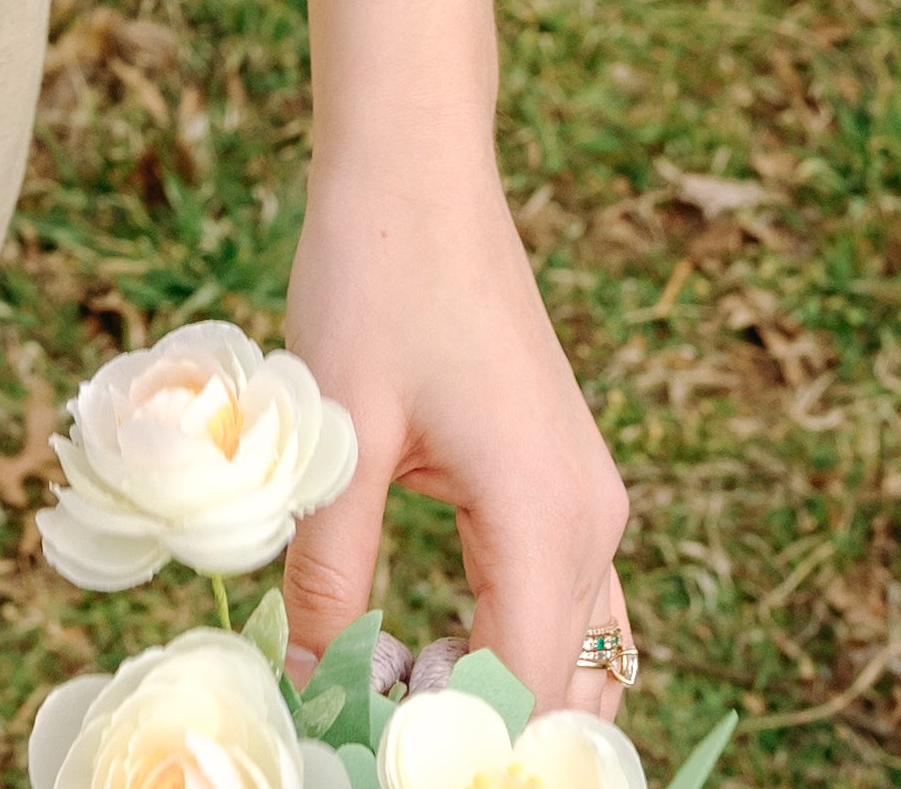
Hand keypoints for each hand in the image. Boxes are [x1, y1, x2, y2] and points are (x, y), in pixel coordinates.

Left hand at [280, 150, 625, 709]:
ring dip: (504, 695)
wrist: (417, 170)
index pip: (519, 693)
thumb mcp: (338, 436)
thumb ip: (327, 574)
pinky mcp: (565, 476)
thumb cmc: (374, 280)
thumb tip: (308, 685)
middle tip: (378, 733)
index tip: (366, 746)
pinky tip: (428, 649)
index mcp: (545, 518)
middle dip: (481, 730)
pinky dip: (515, 645)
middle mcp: (591, 521)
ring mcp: (588, 498)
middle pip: (565, 693)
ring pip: (578, 656)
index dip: (446, 742)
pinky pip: (564, 599)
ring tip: (395, 703)